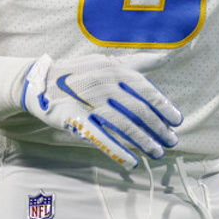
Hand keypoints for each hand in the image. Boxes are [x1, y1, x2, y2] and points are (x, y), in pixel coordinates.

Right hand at [19, 54, 182, 167]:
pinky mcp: (77, 119)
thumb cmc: (79, 73)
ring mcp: (90, 103)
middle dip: (158, 128)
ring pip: (124, 126)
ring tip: (157, 153)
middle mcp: (105, 85)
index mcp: (114, 70)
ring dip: (144, 142)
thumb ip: (137, 62)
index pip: (145, 90)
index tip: (177, 120)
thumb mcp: (107, 62)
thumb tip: (166, 57)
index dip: (163, 106)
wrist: (41, 81)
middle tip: (172, 141)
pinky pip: (101, 138)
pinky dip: (118, 151)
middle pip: (138, 110)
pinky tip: (132, 161)